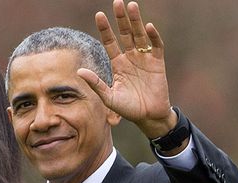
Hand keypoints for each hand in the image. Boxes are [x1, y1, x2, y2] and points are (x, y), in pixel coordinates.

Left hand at [77, 0, 174, 138]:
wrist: (148, 116)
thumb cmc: (128, 108)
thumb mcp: (109, 97)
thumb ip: (96, 84)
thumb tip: (79, 71)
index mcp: (118, 64)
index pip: (110, 42)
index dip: (105, 29)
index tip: (99, 15)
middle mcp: (131, 58)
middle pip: (125, 34)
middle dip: (121, 19)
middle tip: (117, 2)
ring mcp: (145, 59)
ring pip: (140, 36)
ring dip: (136, 21)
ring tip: (131, 6)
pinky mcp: (158, 63)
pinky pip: (156, 46)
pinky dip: (153, 37)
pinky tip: (148, 27)